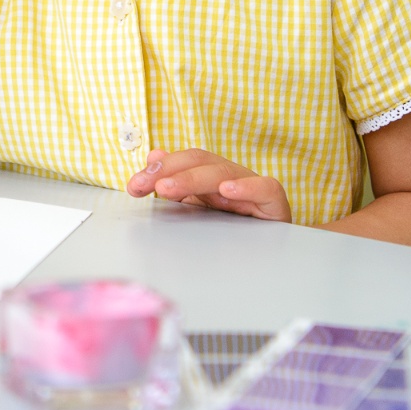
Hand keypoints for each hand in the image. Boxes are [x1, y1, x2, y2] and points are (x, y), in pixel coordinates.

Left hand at [127, 149, 291, 221]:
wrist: (274, 253)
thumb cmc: (235, 230)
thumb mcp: (199, 207)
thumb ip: (177, 184)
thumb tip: (153, 156)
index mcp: (214, 177)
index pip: (186, 161)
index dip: (159, 168)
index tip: (134, 185)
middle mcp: (233, 177)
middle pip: (202, 162)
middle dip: (169, 171)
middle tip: (143, 185)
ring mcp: (255, 188)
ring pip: (225, 173)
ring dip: (193, 179)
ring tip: (168, 188)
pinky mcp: (276, 203)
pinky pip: (266, 189)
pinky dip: (247, 187)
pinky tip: (227, 191)